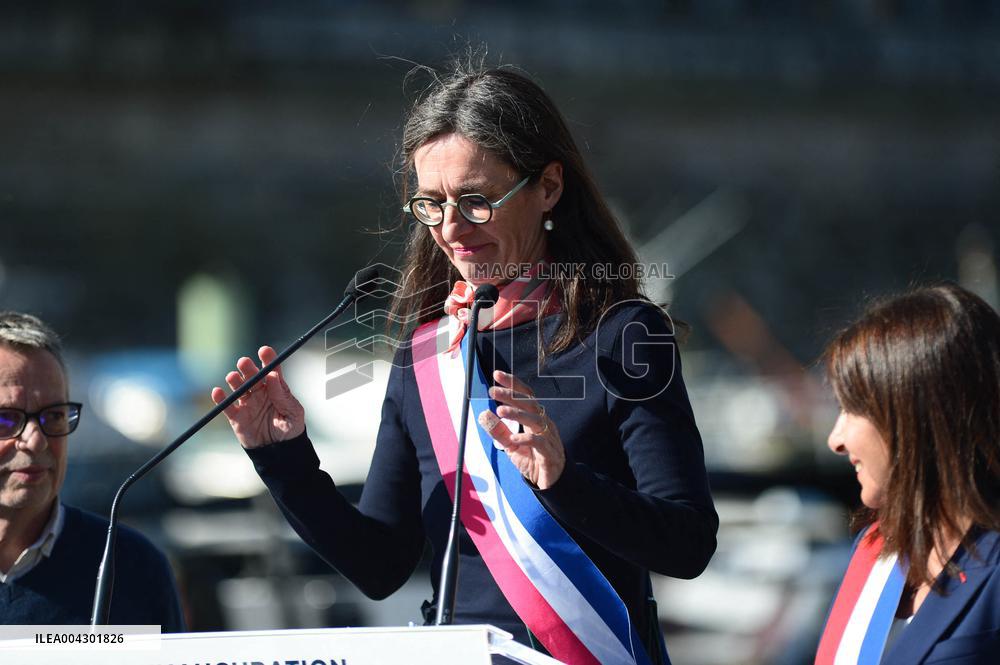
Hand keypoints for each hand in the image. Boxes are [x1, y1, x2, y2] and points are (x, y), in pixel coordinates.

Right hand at [210, 346, 305, 448]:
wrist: (279, 452)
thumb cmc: (290, 430)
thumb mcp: (293, 413)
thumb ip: (283, 396)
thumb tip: (272, 376)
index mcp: (276, 389)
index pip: (271, 370)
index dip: (268, 359)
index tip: (264, 351)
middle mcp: (260, 392)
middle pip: (252, 376)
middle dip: (247, 368)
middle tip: (244, 363)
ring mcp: (247, 403)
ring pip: (238, 387)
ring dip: (234, 380)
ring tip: (233, 377)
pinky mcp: (237, 417)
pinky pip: (227, 406)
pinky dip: (220, 398)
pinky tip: (218, 392)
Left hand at [477, 370, 564, 489]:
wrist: (551, 481)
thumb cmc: (532, 459)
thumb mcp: (511, 445)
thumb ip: (499, 431)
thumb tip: (483, 414)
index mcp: (535, 418)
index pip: (525, 396)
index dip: (513, 384)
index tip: (496, 375)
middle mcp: (544, 423)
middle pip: (530, 403)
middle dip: (511, 395)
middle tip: (492, 391)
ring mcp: (549, 437)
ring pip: (536, 420)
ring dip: (517, 414)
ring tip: (500, 411)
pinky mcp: (550, 453)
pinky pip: (540, 442)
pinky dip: (526, 438)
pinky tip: (513, 438)